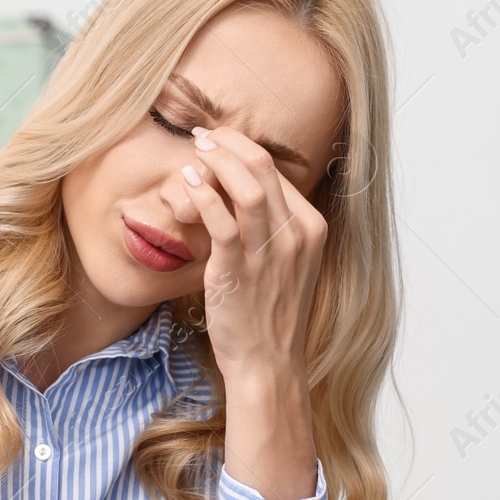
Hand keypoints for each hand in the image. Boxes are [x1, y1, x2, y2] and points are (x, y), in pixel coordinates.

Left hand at [177, 124, 327, 377]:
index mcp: (311, 228)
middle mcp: (296, 236)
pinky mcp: (239, 271)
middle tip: (203, 136)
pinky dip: (203, 195)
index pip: (278, 172)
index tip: (220, 142)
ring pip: (248, 187)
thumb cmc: (270, 314)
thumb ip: (272, 227)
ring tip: (195, 151)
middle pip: (264, 168)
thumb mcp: (286, 263)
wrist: (268, 363)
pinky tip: (188, 184)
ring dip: (218, 161)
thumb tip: (243, 190)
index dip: (244, 149)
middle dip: (230, 143)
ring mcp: (270, 254)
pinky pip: (222, 221)